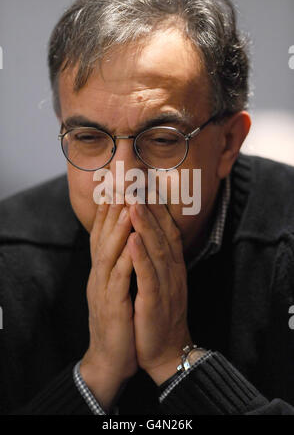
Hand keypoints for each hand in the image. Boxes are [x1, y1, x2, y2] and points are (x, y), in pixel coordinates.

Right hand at [80, 203, 137, 410]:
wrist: (111, 360)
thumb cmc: (119, 322)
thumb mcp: (117, 289)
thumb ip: (119, 265)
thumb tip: (128, 242)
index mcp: (103, 272)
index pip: (104, 235)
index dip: (110, 210)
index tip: (118, 186)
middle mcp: (99, 276)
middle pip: (103, 237)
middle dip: (112, 210)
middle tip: (120, 184)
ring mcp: (104, 290)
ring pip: (109, 253)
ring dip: (118, 228)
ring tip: (127, 205)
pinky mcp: (112, 306)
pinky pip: (119, 278)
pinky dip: (125, 258)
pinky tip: (133, 242)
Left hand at [127, 203, 191, 384]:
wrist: (167, 350)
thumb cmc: (160, 313)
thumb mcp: (161, 281)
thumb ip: (157, 257)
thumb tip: (147, 234)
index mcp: (173, 265)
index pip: (167, 230)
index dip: (157, 206)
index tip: (145, 185)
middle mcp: (172, 270)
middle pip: (163, 233)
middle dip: (150, 207)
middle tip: (138, 184)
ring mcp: (166, 285)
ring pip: (157, 249)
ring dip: (146, 225)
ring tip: (134, 203)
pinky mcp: (156, 302)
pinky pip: (148, 276)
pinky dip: (141, 257)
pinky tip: (133, 240)